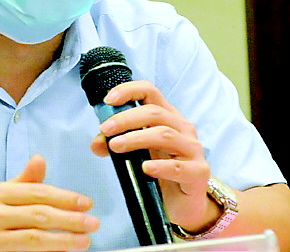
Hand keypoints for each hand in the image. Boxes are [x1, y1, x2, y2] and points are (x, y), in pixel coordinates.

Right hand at [0, 154, 98, 250]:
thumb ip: (22, 180)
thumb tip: (41, 159)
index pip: (36, 192)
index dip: (64, 197)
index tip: (86, 203)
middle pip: (38, 216)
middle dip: (70, 219)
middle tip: (92, 223)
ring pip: (33, 239)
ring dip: (63, 240)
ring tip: (84, 240)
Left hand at [90, 80, 214, 231]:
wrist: (182, 204)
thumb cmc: (160, 169)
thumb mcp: (135, 152)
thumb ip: (115, 143)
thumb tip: (96, 143)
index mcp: (167, 116)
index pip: (150, 92)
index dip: (129, 91)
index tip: (108, 100)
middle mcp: (182, 127)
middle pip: (155, 112)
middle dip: (126, 118)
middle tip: (105, 129)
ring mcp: (192, 149)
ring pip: (165, 135)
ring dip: (136, 138)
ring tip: (116, 146)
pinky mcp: (198, 172)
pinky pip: (178, 167)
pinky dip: (160, 166)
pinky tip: (144, 168)